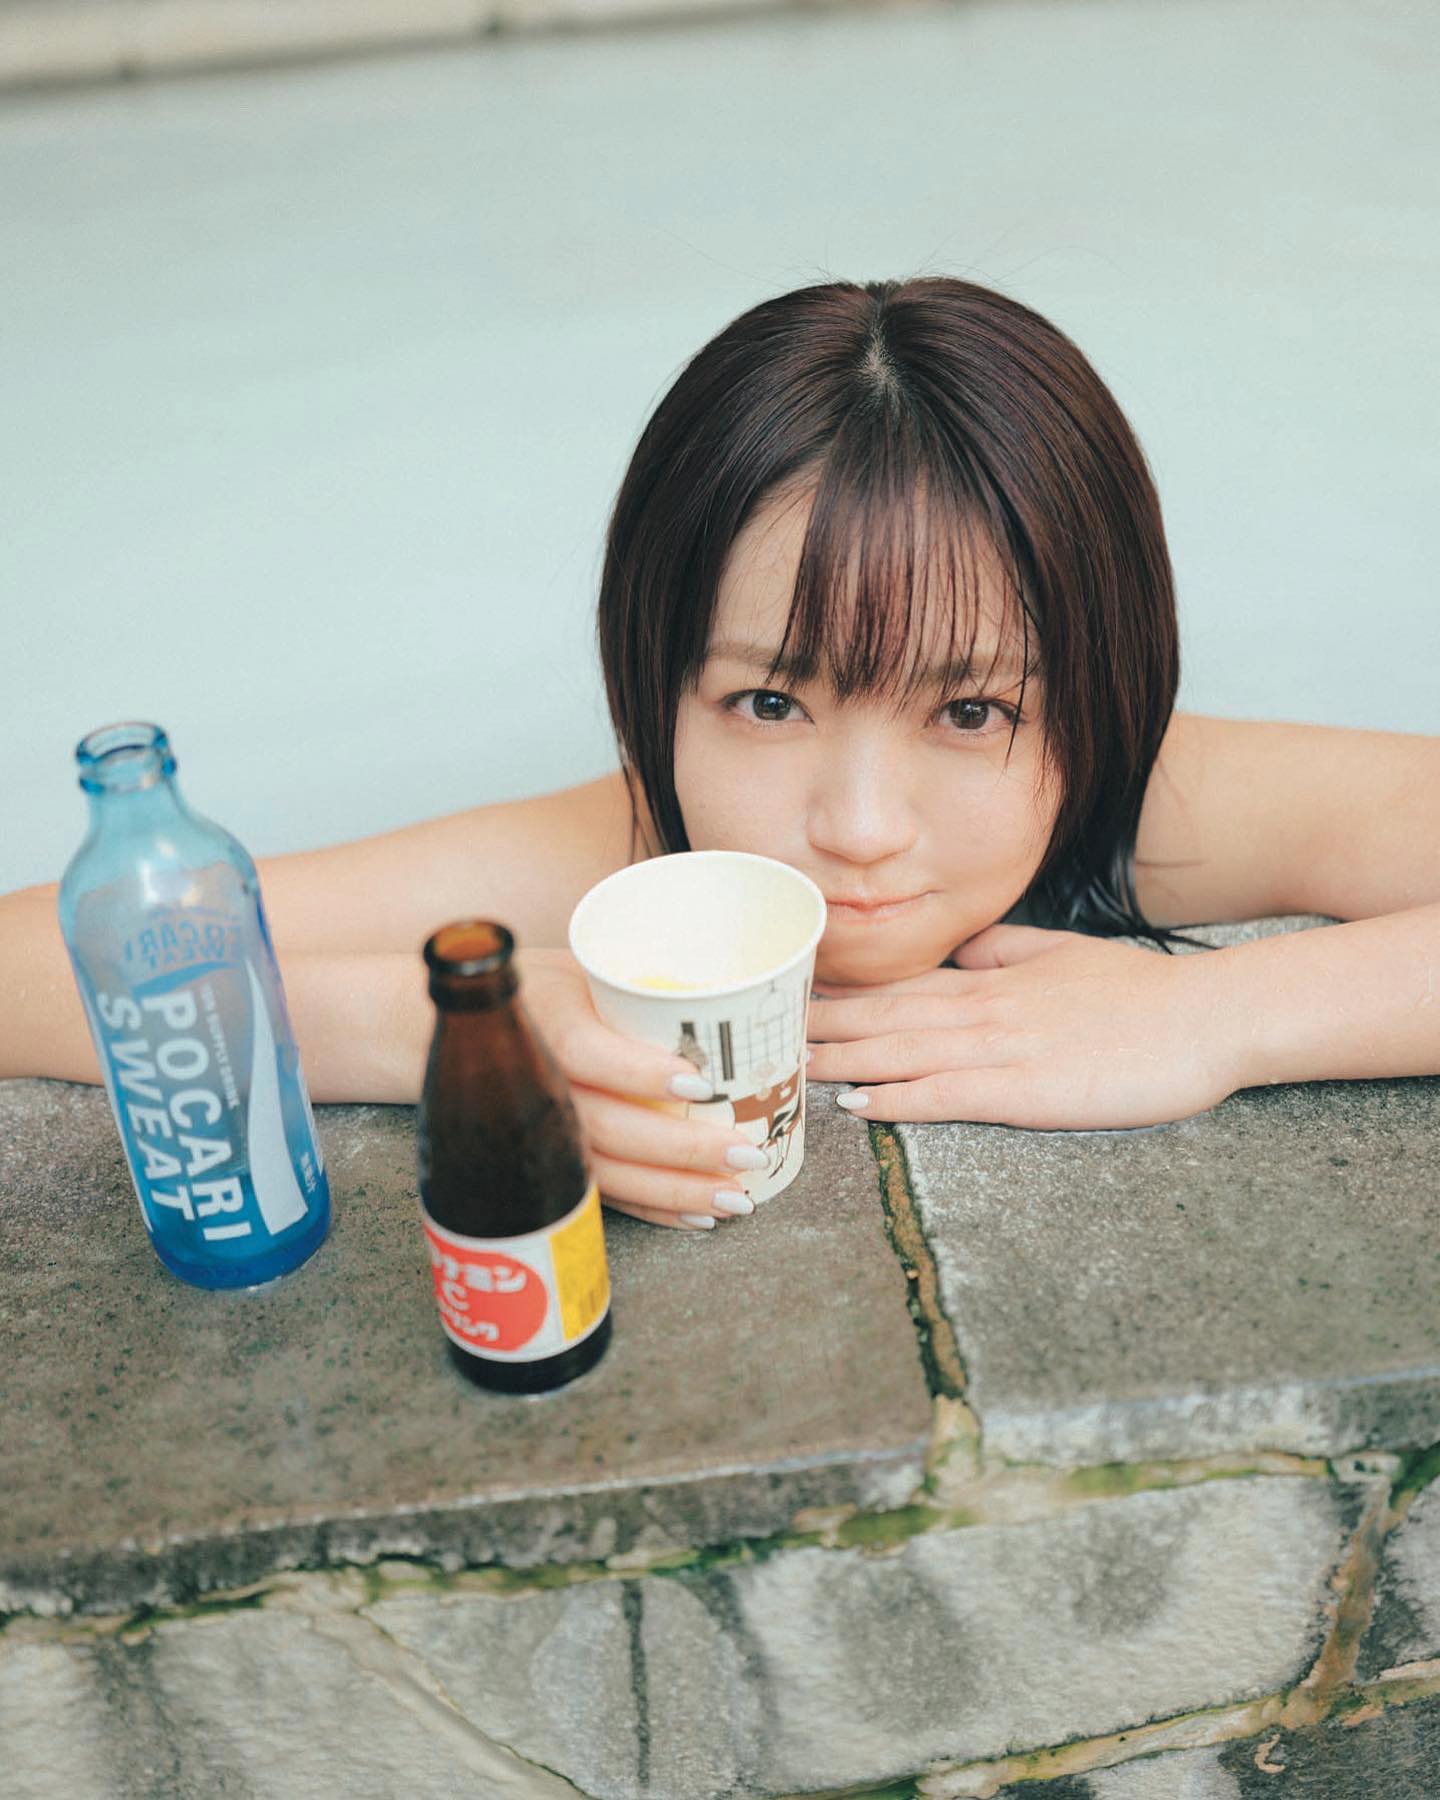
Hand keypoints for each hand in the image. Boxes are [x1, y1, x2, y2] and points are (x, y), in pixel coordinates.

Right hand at [515, 948, 761, 1229]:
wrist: (490, 1022)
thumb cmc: (564, 988)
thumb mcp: (598, 969)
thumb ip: (665, 992)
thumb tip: (769, 1026)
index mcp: (546, 1015)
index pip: (583, 1050)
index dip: (636, 1071)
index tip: (697, 1082)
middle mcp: (535, 1079)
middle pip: (603, 1124)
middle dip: (679, 1147)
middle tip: (743, 1152)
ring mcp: (541, 1130)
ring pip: (606, 1170)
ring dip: (675, 1189)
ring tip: (734, 1196)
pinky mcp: (556, 1161)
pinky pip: (604, 1194)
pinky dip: (654, 1209)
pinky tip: (698, 1216)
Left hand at [806, 925, 1238, 1129]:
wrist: (1208, 1018)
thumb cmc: (1143, 994)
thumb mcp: (1065, 956)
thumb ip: (1006, 952)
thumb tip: (959, 953)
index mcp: (991, 981)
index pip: (899, 988)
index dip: (840, 997)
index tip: (789, 1004)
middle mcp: (985, 1010)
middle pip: (884, 1018)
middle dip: (820, 1030)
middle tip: (758, 1039)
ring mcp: (1005, 1049)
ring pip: (904, 1053)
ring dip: (841, 1062)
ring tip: (787, 1071)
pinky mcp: (1029, 1091)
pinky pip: (950, 1094)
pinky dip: (900, 1098)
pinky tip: (859, 1105)